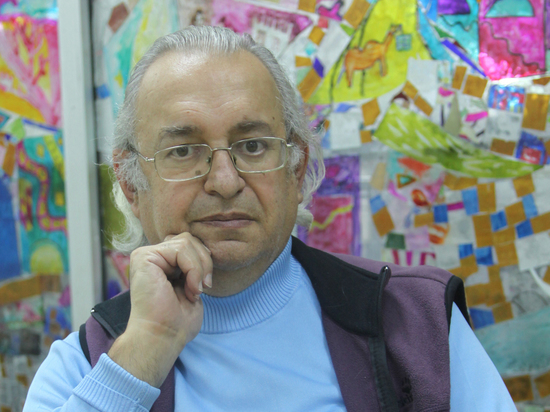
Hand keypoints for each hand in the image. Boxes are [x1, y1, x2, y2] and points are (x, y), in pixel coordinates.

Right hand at [108, 232, 211, 386]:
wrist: (163, 337)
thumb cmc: (177, 320)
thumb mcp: (192, 285)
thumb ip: (194, 264)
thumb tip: (207, 249)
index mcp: (163, 262)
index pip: (190, 244)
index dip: (203, 262)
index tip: (204, 286)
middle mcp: (152, 256)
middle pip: (190, 239)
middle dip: (204, 262)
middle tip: (201, 288)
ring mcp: (146, 255)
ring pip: (187, 242)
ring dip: (199, 269)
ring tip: (193, 290)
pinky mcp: (143, 257)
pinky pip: (181, 249)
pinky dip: (193, 270)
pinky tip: (188, 289)